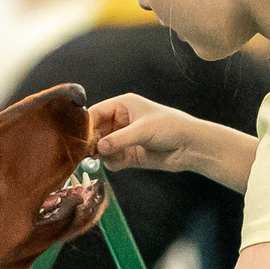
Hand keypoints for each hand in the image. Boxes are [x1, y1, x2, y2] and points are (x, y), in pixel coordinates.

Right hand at [89, 93, 203, 171]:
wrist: (190, 146)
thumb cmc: (170, 128)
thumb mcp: (143, 130)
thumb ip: (118, 139)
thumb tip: (97, 148)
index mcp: (123, 106)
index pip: (96, 112)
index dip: (87, 124)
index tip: (79, 137)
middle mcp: (121, 121)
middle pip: (96, 131)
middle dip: (91, 142)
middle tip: (86, 153)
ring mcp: (125, 138)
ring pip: (102, 147)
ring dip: (101, 154)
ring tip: (104, 157)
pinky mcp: (130, 155)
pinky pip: (112, 160)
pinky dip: (112, 163)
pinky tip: (118, 163)